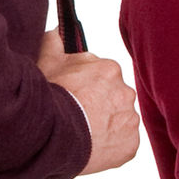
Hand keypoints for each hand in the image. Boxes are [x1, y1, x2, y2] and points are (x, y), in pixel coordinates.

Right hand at [41, 48, 140, 173]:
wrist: (56, 135)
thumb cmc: (51, 98)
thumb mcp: (47, 64)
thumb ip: (54, 44)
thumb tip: (56, 32)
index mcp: (110, 69)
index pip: (103, 77)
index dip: (87, 88)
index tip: (76, 97)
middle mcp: (126, 92)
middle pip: (114, 99)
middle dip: (101, 106)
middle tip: (80, 116)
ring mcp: (130, 119)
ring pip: (121, 121)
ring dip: (108, 126)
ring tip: (86, 133)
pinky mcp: (131, 144)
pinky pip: (125, 143)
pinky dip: (113, 146)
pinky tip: (94, 146)